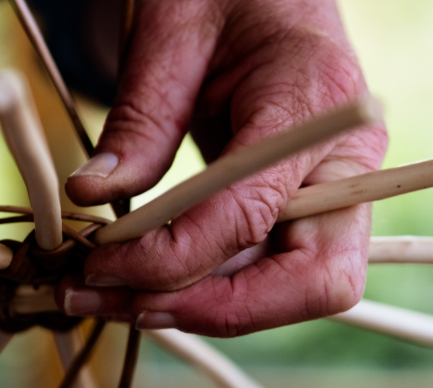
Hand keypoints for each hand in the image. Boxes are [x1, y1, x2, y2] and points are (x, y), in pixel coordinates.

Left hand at [60, 0, 386, 335]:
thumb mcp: (173, 34)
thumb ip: (140, 118)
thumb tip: (90, 196)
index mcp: (315, 104)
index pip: (252, 215)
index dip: (172, 258)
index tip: (100, 264)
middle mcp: (342, 164)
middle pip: (310, 283)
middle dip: (208, 308)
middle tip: (115, 301)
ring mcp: (328, 193)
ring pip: (282, 291)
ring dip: (192, 308)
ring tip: (101, 297)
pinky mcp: (300, 209)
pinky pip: (260, 271)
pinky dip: (198, 288)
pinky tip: (133, 281)